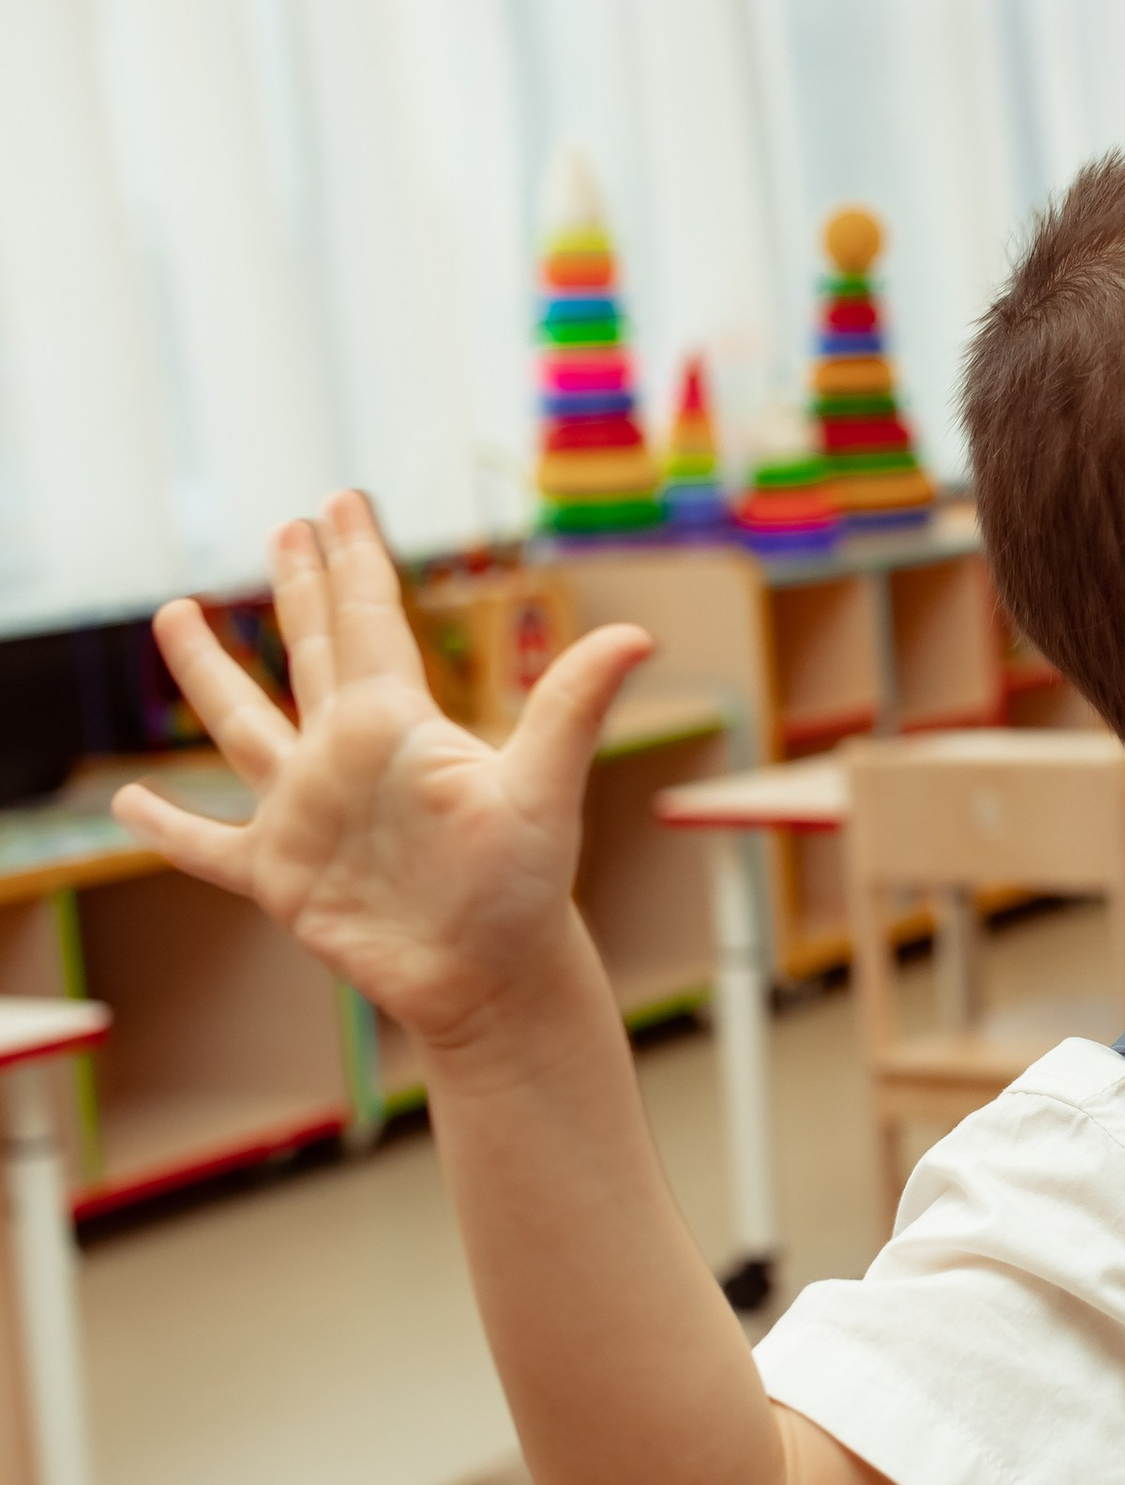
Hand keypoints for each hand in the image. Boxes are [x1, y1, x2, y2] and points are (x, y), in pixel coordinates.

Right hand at [112, 492, 653, 1051]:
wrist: (492, 981)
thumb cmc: (525, 887)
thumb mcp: (546, 789)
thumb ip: (573, 707)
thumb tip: (639, 635)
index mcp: (396, 724)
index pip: (368, 621)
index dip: (354, 560)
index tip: (340, 503)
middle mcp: (346, 756)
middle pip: (311, 652)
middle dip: (299, 587)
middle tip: (286, 527)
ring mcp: (307, 813)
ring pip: (241, 726)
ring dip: (208, 672)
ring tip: (175, 611)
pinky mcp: (280, 876)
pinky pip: (206, 847)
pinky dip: (165, 829)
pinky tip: (125, 806)